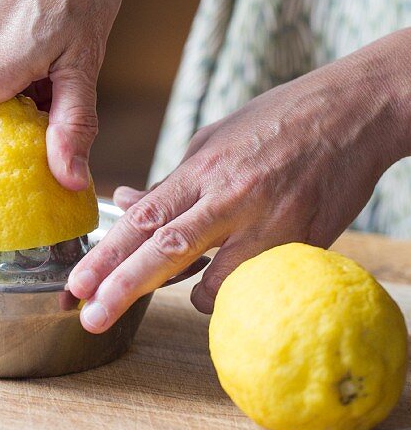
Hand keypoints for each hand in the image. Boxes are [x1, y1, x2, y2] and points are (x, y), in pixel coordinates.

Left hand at [68, 38, 409, 329]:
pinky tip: (234, 276)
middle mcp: (232, 198)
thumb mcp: (213, 140)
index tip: (76, 283)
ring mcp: (270, 225)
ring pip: (213, 284)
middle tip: (87, 316)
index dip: (106, 255)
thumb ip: (172, 182)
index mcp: (204, 168)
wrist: (352, 113)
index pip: (143, 219)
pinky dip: (235, 289)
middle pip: (166, 253)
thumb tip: (126, 206)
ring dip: (189, 294)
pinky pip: (256, 285)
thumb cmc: (276, 121)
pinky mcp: (304, 245)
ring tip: (185, 284)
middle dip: (121, 288)